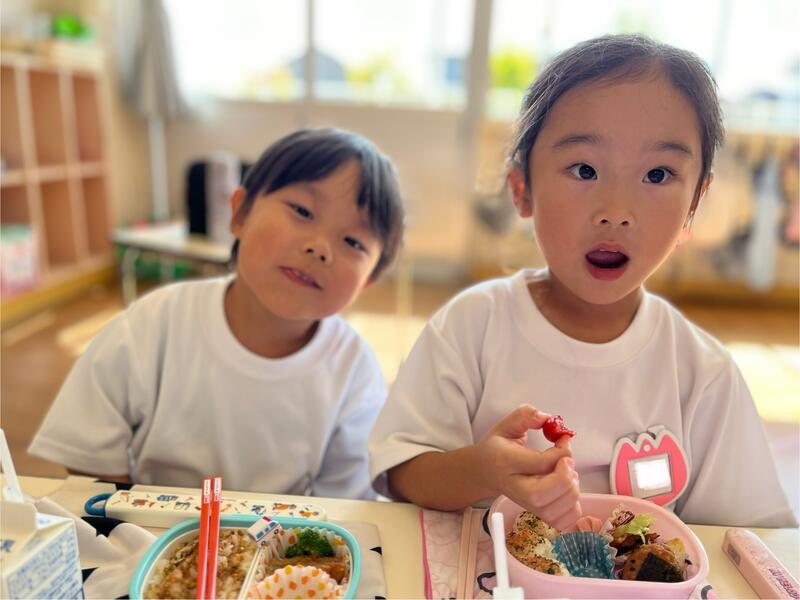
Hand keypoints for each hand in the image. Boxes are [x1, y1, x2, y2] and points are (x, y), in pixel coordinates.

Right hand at [476, 404, 580, 530]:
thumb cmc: (498, 447)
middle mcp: (515, 487)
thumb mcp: (507, 425)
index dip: (562, 451)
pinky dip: (572, 508)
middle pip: (544, 493)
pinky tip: (566, 491)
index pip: (540, 463)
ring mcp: (526, 505)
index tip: (564, 439)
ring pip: (556, 510)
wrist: (484, 472)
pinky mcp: (537, 515)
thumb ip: (526, 415)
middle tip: (567, 461)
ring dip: (572, 490)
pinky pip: (562, 522)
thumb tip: (547, 418)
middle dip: (565, 476)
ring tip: (567, 474)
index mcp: (506, 462)